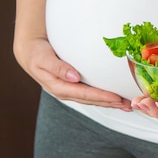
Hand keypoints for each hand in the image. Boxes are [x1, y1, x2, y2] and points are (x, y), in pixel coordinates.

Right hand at [14, 37, 131, 110]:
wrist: (29, 52)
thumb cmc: (36, 53)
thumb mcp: (43, 58)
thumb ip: (58, 68)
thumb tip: (74, 77)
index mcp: (59, 87)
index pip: (85, 94)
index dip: (101, 96)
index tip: (116, 98)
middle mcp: (66, 92)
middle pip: (92, 100)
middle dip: (110, 103)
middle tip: (128, 105)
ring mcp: (70, 91)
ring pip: (93, 100)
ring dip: (110, 103)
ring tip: (126, 105)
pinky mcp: (74, 87)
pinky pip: (91, 94)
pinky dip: (104, 97)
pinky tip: (115, 98)